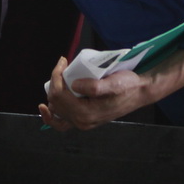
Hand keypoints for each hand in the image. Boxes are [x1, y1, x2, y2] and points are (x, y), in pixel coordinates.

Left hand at [38, 56, 157, 131]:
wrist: (138, 93)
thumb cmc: (127, 86)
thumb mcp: (112, 83)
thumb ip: (94, 87)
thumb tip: (74, 85)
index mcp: (85, 113)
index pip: (59, 94)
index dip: (56, 75)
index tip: (63, 61)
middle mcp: (81, 121)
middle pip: (56, 101)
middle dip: (54, 81)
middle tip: (63, 65)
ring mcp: (82, 123)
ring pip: (56, 110)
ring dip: (53, 94)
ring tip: (59, 79)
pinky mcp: (84, 120)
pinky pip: (61, 123)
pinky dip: (51, 116)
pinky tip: (45, 107)